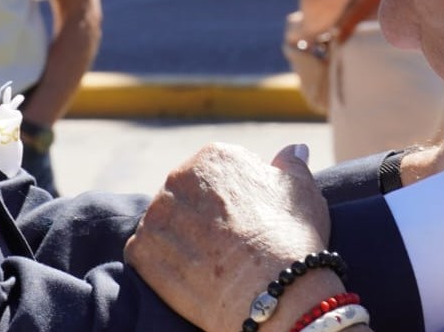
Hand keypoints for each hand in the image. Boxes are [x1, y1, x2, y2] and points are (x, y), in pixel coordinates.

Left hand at [126, 143, 338, 330]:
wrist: (273, 293)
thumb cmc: (292, 240)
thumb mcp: (302, 192)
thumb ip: (291, 166)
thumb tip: (293, 150)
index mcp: (214, 157)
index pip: (215, 173)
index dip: (232, 200)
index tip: (246, 221)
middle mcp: (178, 178)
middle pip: (186, 196)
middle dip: (202, 217)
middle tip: (227, 245)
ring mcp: (156, 215)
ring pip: (165, 223)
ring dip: (181, 239)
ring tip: (209, 263)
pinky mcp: (141, 251)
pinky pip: (147, 253)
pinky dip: (162, 265)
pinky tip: (189, 276)